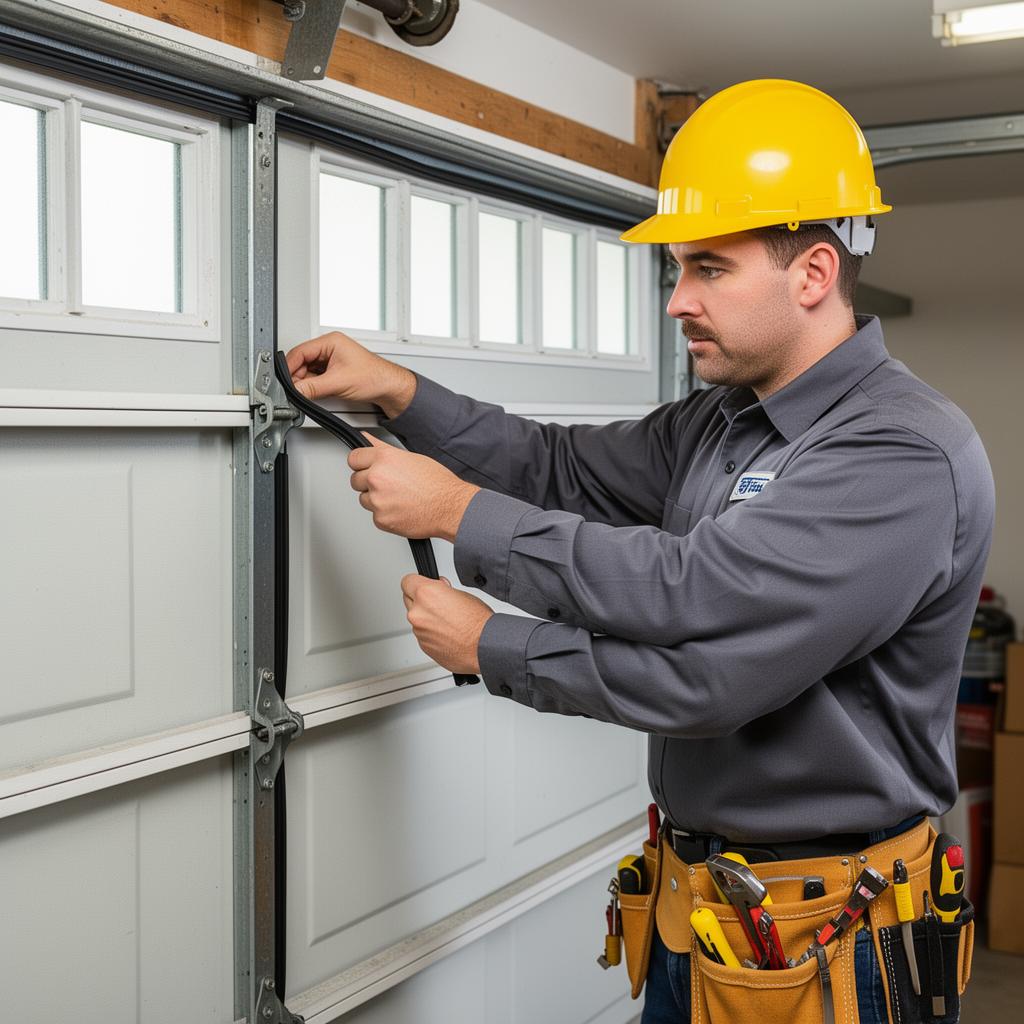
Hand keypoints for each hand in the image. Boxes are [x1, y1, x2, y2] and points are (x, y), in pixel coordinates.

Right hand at [285, 331, 415, 417]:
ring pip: (308, 371)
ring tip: (308, 392)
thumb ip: (313, 387)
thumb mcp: (338, 382)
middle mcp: (330, 348)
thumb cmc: (374, 377)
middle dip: (297, 377)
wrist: (389, 388)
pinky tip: (315, 393)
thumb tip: (295, 390)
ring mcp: (331, 360)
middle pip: (302, 362)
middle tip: (295, 390)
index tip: (283, 381)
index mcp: (330, 342)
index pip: (300, 351)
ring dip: (305, 383)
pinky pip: (316, 378)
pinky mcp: (333, 372)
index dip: (289, 367)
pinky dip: (312, 386)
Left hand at [349, 433, 479, 540]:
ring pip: (364, 499)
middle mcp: (377, 478)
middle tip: (388, 484)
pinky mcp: (381, 519)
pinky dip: (385, 514)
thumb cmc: (437, 483)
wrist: (450, 507)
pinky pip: (375, 516)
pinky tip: (401, 508)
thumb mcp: (410, 457)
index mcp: (384, 459)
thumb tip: (368, 439)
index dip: (361, 463)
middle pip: (355, 480)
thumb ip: (382, 449)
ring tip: (398, 497)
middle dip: (367, 482)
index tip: (365, 467)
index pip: (354, 458)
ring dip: (376, 499)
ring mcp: (377, 500)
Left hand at [401, 575, 492, 674]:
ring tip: (449, 622)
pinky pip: (423, 635)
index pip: (407, 581)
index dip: (416, 582)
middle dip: (421, 601)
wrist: (484, 647)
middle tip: (439, 603)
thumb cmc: (478, 622)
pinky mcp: (423, 646)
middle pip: (409, 600)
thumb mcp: (462, 594)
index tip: (421, 584)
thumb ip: (443, 590)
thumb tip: (438, 588)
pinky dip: (432, 634)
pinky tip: (449, 634)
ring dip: (428, 619)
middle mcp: (418, 613)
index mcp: (426, 594)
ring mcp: (419, 631)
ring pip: (417, 620)